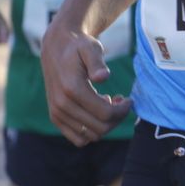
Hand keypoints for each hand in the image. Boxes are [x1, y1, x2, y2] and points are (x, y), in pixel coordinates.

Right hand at [40, 27, 130, 145]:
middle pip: (100, 128)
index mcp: (72, 89)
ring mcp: (57, 114)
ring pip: (90, 136)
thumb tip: (103, 77)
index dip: (123, 110)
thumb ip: (97, 62)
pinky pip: (78, 139)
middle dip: (117, 118)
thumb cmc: (79, 47)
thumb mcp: (91, 48)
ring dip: (105, 125)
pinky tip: (97, 112)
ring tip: (109, 105)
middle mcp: (61, 105)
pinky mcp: (56, 118)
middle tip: (121, 101)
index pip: (105, 114)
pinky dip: (92, 131)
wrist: (56, 48)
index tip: (129, 99)